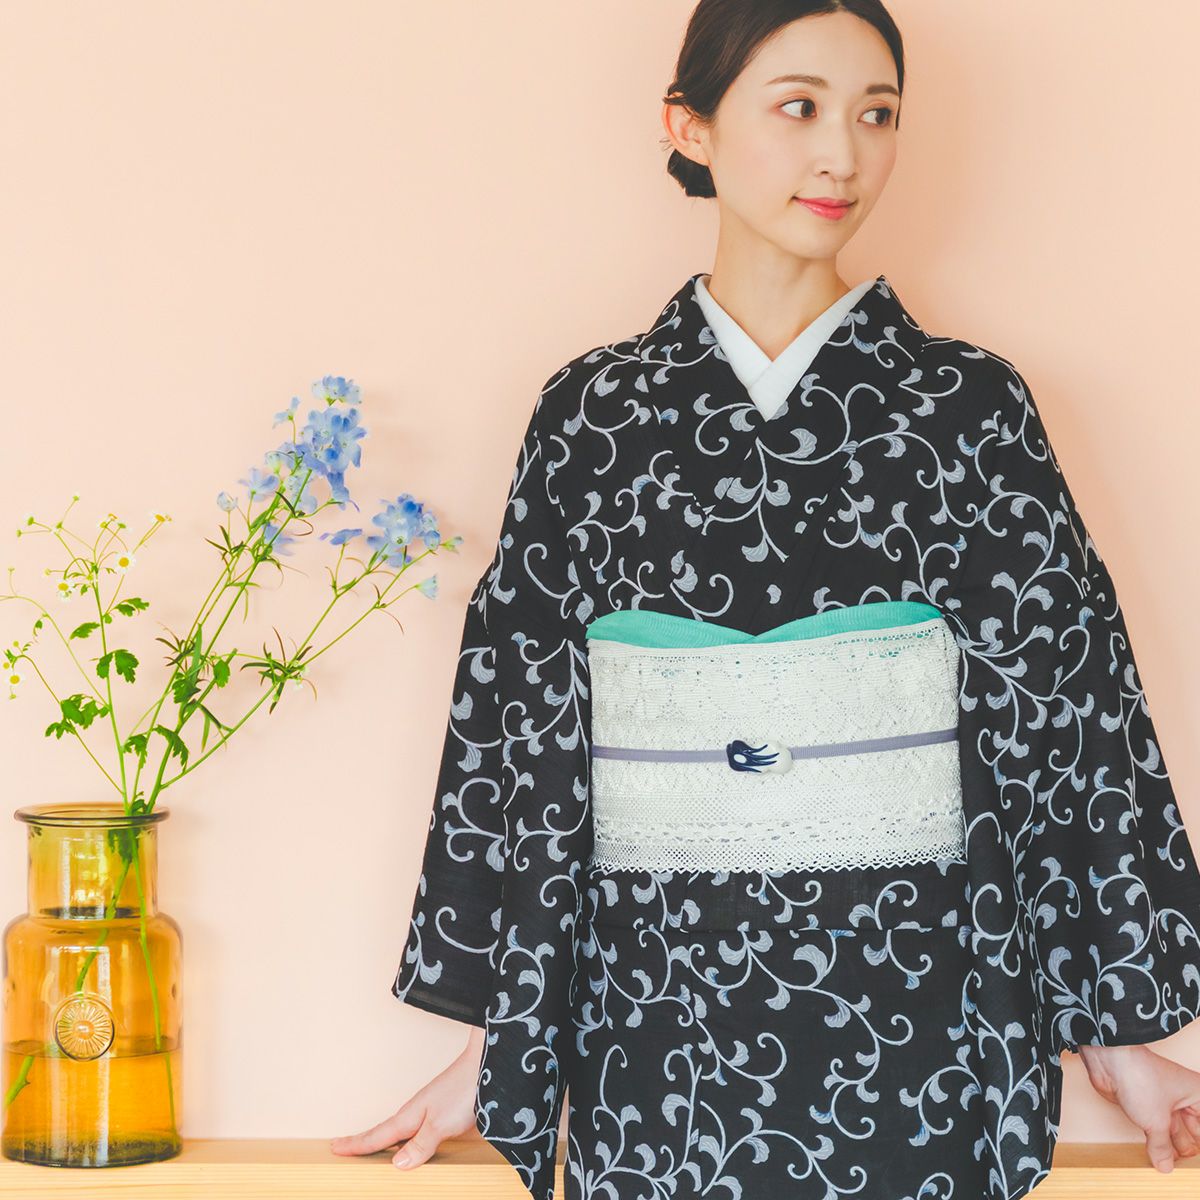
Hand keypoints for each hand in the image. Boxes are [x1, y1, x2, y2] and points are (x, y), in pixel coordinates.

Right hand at [329, 1025, 485, 1169]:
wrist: (488, 1064)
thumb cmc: (464, 1090)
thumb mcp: (440, 1124)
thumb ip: (419, 1145)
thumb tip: (396, 1165)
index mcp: (410, 1116)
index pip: (378, 1135)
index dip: (357, 1144)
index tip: (334, 1147)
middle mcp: (417, 1113)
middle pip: (385, 1132)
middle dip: (365, 1141)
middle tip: (343, 1147)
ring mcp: (430, 1110)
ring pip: (401, 1130)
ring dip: (385, 1140)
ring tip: (370, 1148)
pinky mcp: (445, 1112)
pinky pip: (417, 1129)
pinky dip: (407, 1138)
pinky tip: (411, 1143)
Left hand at [1077, 1043, 1199, 1172]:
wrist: (1108, 1062)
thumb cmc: (1140, 1077)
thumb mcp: (1157, 1122)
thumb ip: (1162, 1148)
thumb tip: (1166, 1166)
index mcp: (1197, 1095)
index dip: (1198, 1141)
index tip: (1196, 1162)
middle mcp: (1183, 1097)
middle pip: (1192, 1130)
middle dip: (1189, 1148)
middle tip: (1188, 1168)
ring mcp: (1163, 1101)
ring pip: (1174, 1130)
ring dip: (1172, 1147)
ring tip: (1174, 1166)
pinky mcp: (1145, 1104)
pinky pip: (1155, 1127)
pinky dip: (1157, 1141)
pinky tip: (1158, 1155)